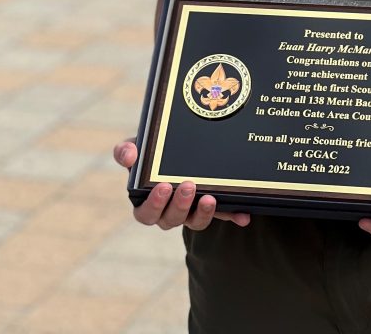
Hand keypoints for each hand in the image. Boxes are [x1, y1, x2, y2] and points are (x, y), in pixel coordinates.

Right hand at [114, 139, 250, 230]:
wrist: (180, 148)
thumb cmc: (152, 153)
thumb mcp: (138, 148)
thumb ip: (127, 150)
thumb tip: (128, 156)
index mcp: (147, 202)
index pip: (146, 213)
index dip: (154, 204)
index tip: (164, 186)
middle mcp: (168, 212)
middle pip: (171, 220)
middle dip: (180, 205)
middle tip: (188, 186)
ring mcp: (191, 211)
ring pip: (195, 222)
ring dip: (203, 213)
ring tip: (210, 198)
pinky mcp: (213, 207)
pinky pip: (223, 215)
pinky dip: (233, 215)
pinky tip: (244, 215)